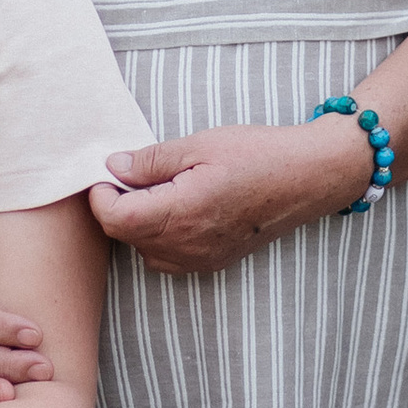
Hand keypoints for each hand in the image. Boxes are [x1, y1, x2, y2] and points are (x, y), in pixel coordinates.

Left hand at [90, 121, 369, 275]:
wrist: (307, 178)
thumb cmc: (258, 154)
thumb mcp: (200, 144)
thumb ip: (151, 160)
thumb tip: (113, 167)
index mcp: (181, 212)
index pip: (115, 219)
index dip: (100, 195)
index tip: (105, 172)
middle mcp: (187, 245)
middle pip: (125, 235)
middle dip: (117, 206)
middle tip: (130, 172)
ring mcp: (200, 259)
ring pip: (144, 249)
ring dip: (138, 222)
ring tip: (156, 188)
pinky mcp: (213, 262)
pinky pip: (167, 258)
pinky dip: (159, 236)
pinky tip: (176, 207)